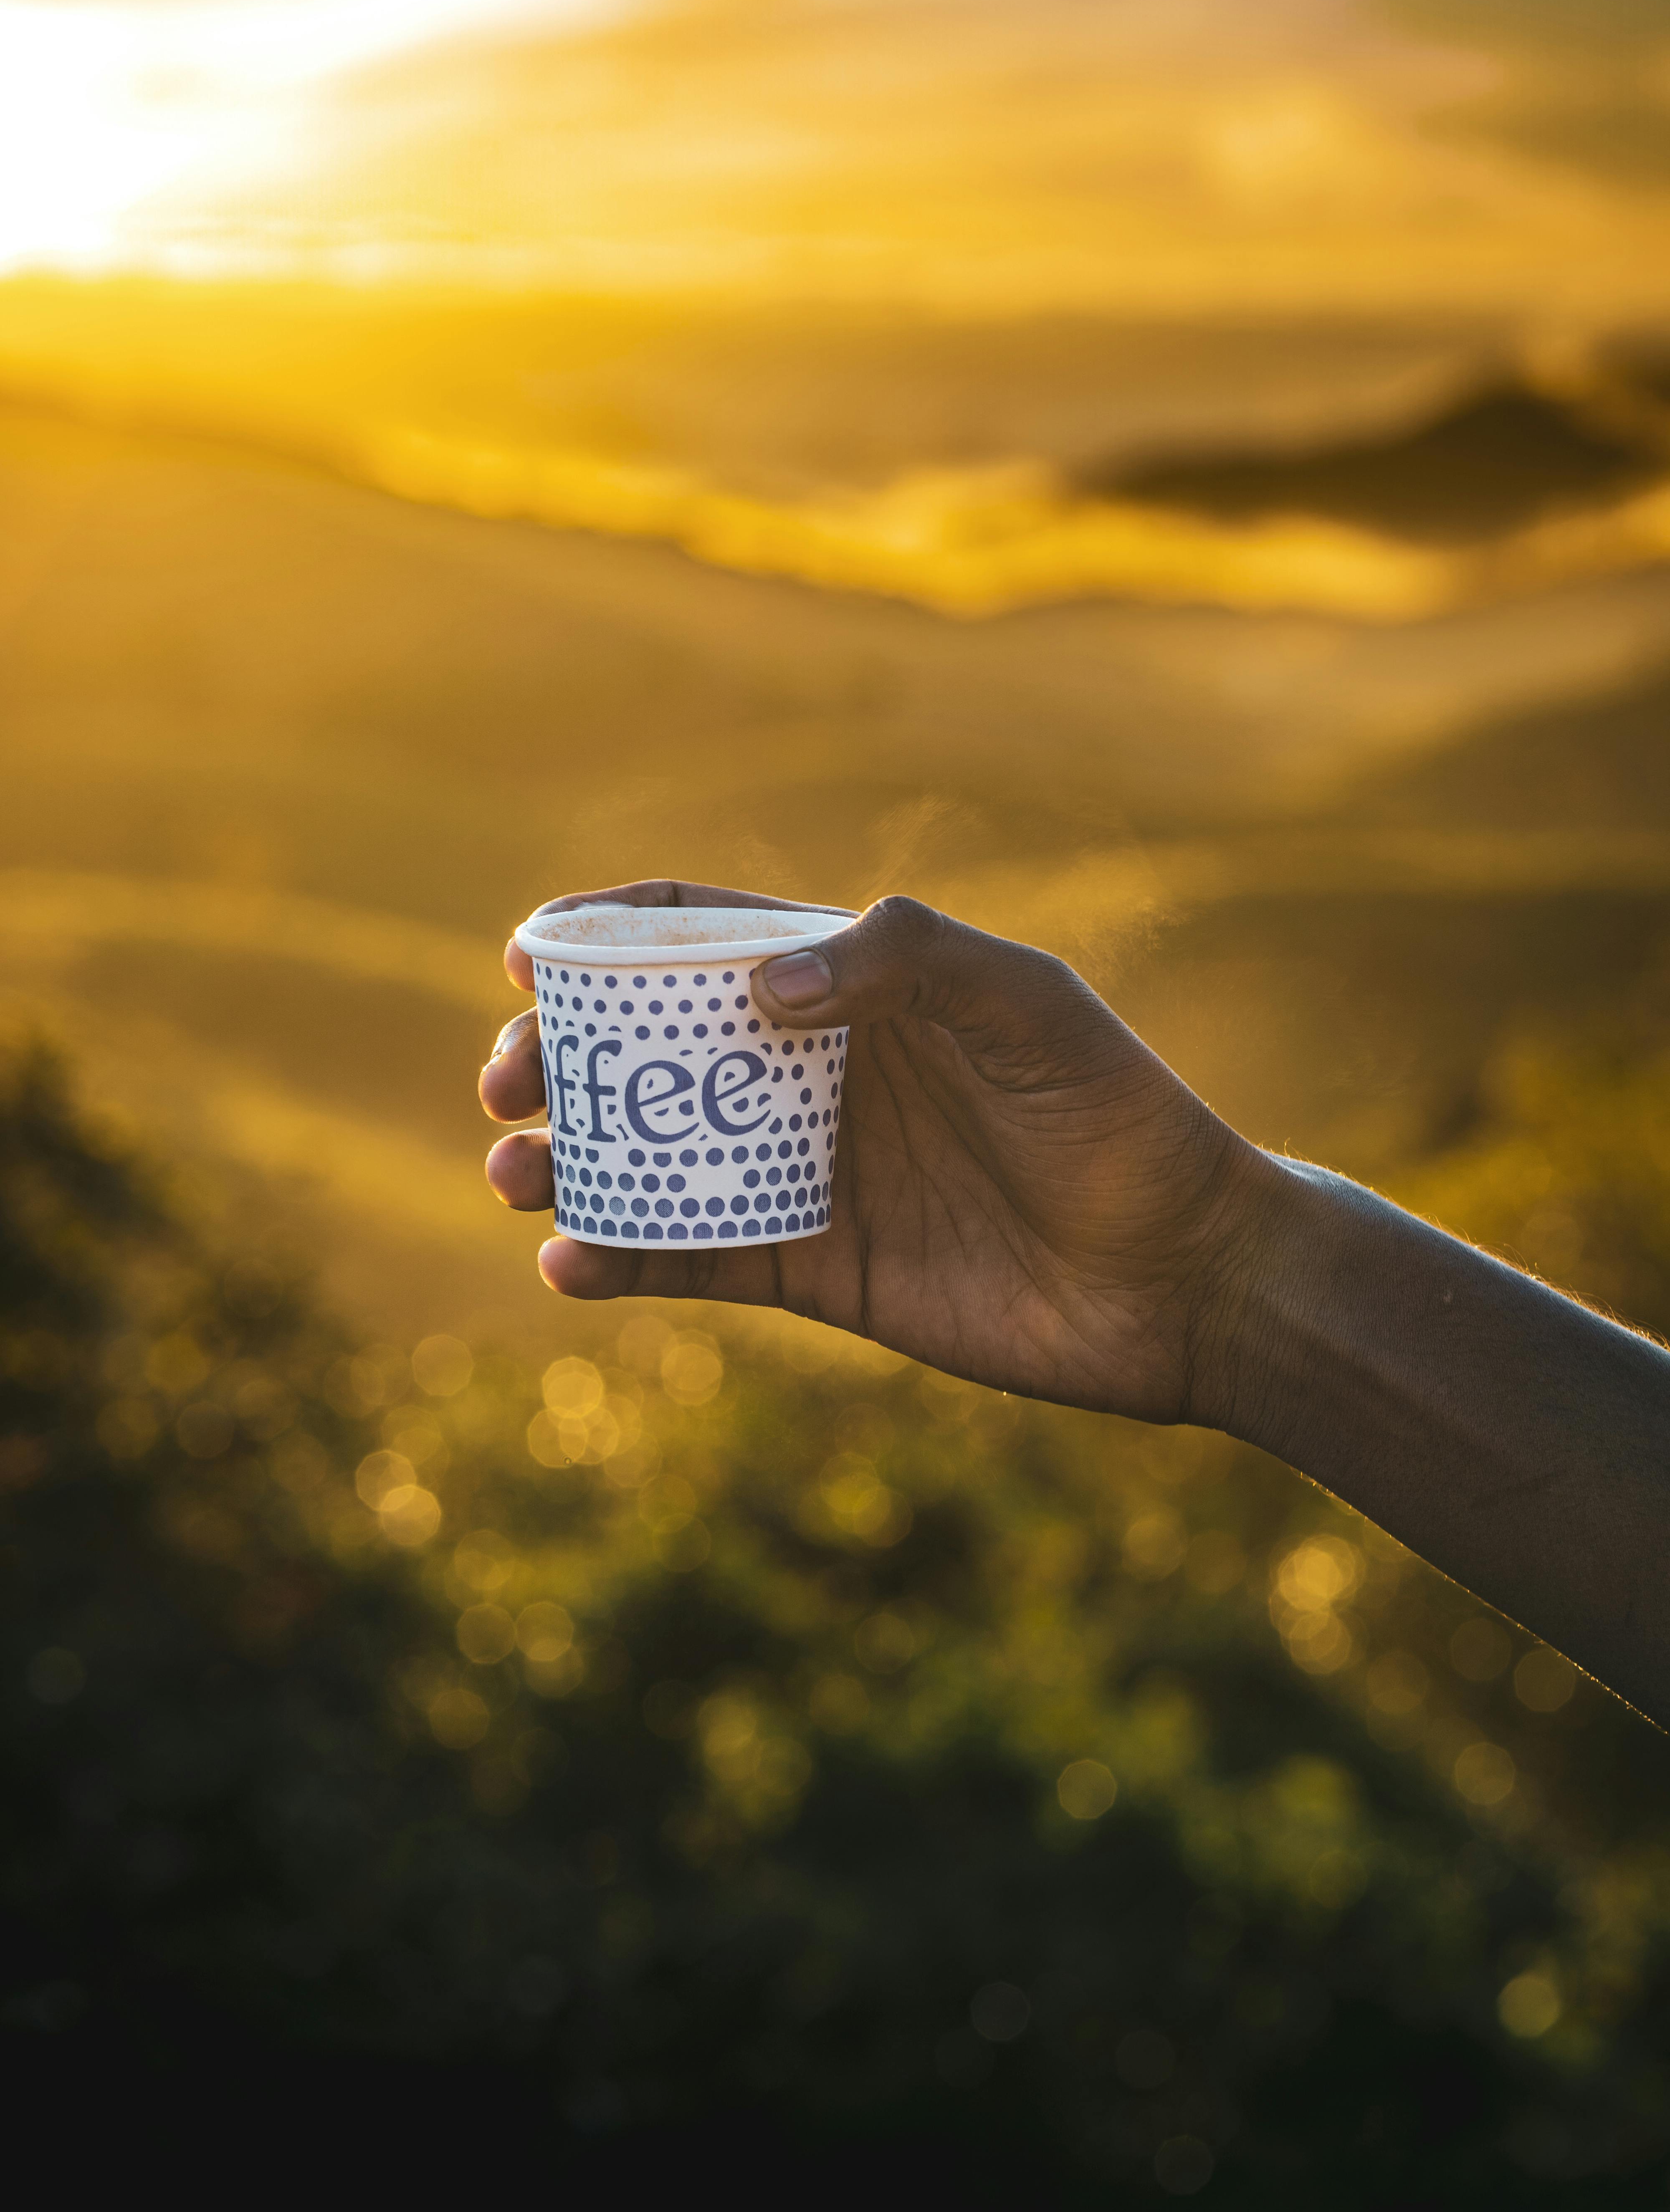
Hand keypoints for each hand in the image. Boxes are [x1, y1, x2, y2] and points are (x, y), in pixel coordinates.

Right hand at [480, 881, 1256, 1421]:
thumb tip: (761, 988)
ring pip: (653, 1157)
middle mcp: (816, 1075)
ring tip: (516, 1175)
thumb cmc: (1120, 1116)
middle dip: (562, 1059)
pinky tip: (570, 1265)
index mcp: (856, 989)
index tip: (527, 956)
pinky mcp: (816, 1269)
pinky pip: (694, 1259)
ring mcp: (808, 1174)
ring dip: (568, 1162)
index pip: (704, 938)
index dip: (607, 937)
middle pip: (650, 1050)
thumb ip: (905, 959)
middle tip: (507, 1084)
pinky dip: (621, 1262)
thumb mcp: (1029, 1002)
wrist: (1183, 1274)